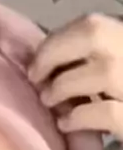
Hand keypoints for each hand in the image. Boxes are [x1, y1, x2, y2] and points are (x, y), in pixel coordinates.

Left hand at [28, 13, 122, 139]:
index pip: (92, 25)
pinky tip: (65, 124)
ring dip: (64, 86)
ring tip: (49, 100)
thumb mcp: (111, 69)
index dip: (57, 40)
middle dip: (55, 55)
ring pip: (103, 73)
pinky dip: (80, 117)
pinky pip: (107, 113)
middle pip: (95, 37)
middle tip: (35, 78)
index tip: (36, 60)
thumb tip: (46, 63)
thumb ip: (89, 61)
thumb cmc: (118, 97)